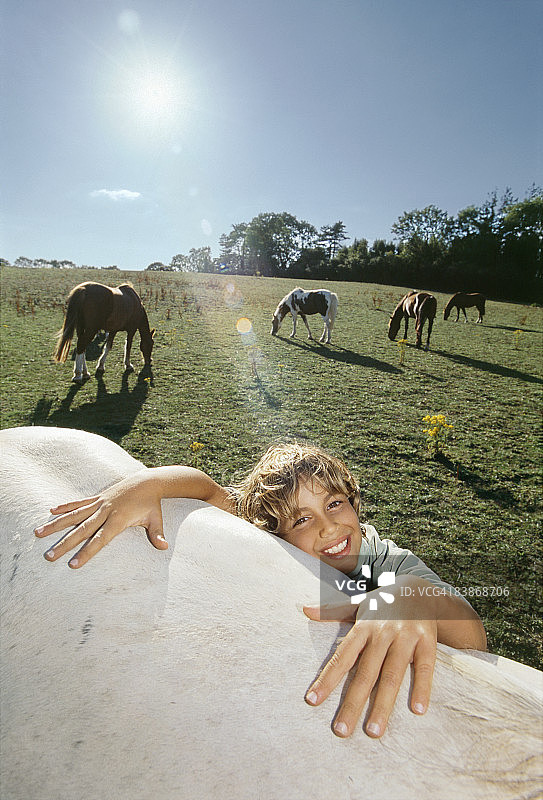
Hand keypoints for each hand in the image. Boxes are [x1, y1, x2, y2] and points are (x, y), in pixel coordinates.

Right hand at [34, 470, 167, 567]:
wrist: (148, 482)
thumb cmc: (151, 504)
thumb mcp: (156, 519)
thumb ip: (157, 534)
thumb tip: (164, 547)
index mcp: (118, 519)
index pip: (100, 540)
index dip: (86, 552)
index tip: (73, 565)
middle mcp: (105, 511)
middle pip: (81, 530)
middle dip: (64, 544)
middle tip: (49, 556)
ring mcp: (99, 503)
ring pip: (74, 515)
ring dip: (56, 524)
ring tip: (37, 533)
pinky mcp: (97, 497)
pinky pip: (78, 503)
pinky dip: (65, 506)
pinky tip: (50, 511)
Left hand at [303, 578, 437, 738]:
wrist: (421, 589)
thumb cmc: (383, 604)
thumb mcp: (358, 604)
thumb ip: (332, 611)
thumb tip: (304, 610)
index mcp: (363, 627)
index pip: (341, 657)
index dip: (327, 679)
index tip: (312, 701)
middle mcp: (382, 633)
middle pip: (365, 673)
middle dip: (353, 703)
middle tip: (341, 731)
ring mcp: (405, 637)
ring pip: (392, 675)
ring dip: (383, 705)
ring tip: (373, 731)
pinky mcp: (427, 641)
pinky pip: (424, 668)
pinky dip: (422, 688)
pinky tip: (417, 711)